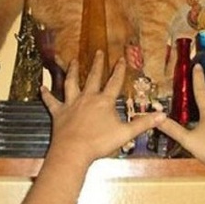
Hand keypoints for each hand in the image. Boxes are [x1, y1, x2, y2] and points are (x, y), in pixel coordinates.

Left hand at [41, 51, 164, 165]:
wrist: (74, 151)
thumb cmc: (99, 143)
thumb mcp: (126, 133)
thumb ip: (143, 123)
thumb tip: (163, 115)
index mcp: (104, 101)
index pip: (114, 82)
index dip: (119, 70)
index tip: (122, 59)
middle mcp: (88, 98)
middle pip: (93, 77)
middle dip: (97, 64)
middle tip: (98, 52)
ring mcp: (71, 104)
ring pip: (71, 83)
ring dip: (72, 71)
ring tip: (73, 61)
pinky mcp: (59, 113)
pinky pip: (51, 101)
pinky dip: (46, 94)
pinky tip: (42, 87)